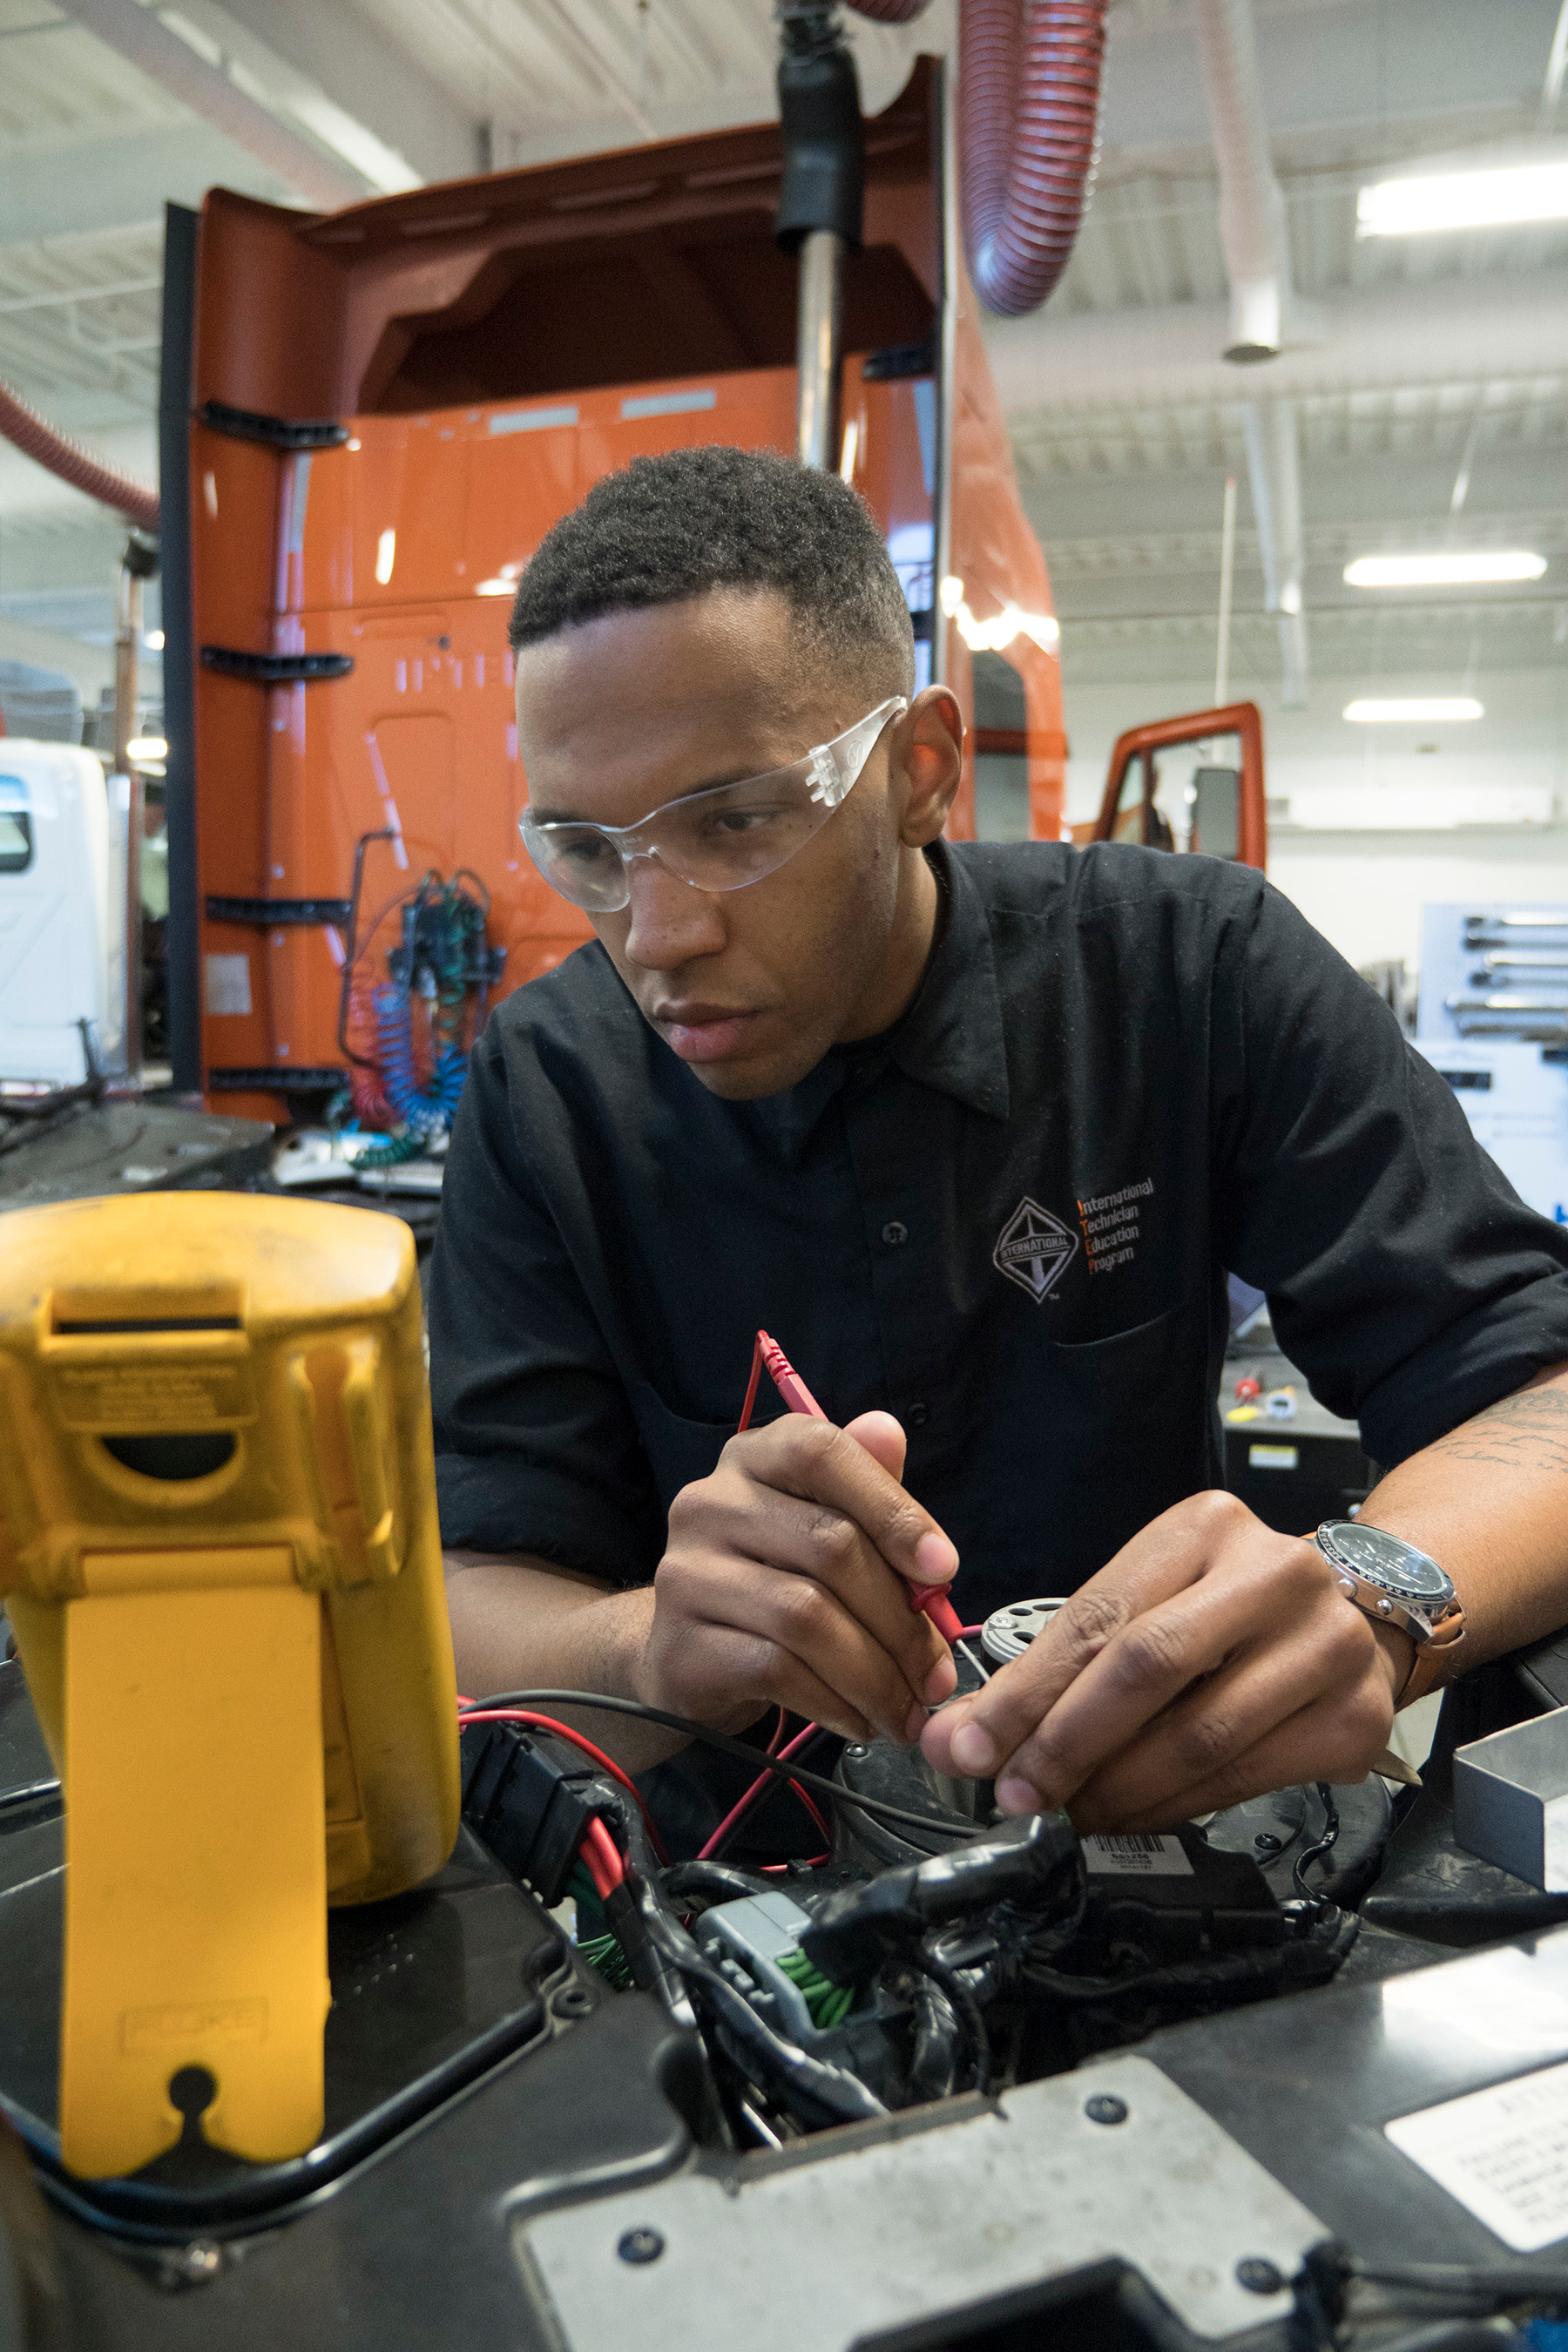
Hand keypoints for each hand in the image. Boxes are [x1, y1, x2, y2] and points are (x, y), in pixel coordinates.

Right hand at [635, 1411, 958, 1746]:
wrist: (688, 1654)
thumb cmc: (775, 1581)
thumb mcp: (824, 1527)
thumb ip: (865, 1491)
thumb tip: (889, 1431)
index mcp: (754, 1458)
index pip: (821, 1452)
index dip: (891, 1507)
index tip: (945, 1569)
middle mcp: (709, 1503)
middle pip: (830, 1545)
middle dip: (901, 1621)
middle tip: (937, 1676)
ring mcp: (687, 1574)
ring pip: (807, 1617)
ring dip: (875, 1675)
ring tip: (906, 1710)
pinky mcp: (681, 1645)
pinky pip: (777, 1670)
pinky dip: (834, 1701)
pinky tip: (859, 1718)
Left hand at [920, 1492, 1399, 1829]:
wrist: (1364, 1612)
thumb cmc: (1230, 1608)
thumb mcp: (1146, 1603)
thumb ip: (1055, 1666)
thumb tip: (958, 1738)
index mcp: (1206, 1527)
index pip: (1098, 1617)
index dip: (1026, 1693)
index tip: (972, 1749)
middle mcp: (1275, 1574)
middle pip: (1148, 1669)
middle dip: (1066, 1745)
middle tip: (1017, 1796)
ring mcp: (1326, 1645)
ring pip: (1198, 1738)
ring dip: (1116, 1791)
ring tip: (1070, 1814)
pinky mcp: (1355, 1717)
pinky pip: (1243, 1780)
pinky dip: (1174, 1809)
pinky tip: (1134, 1815)